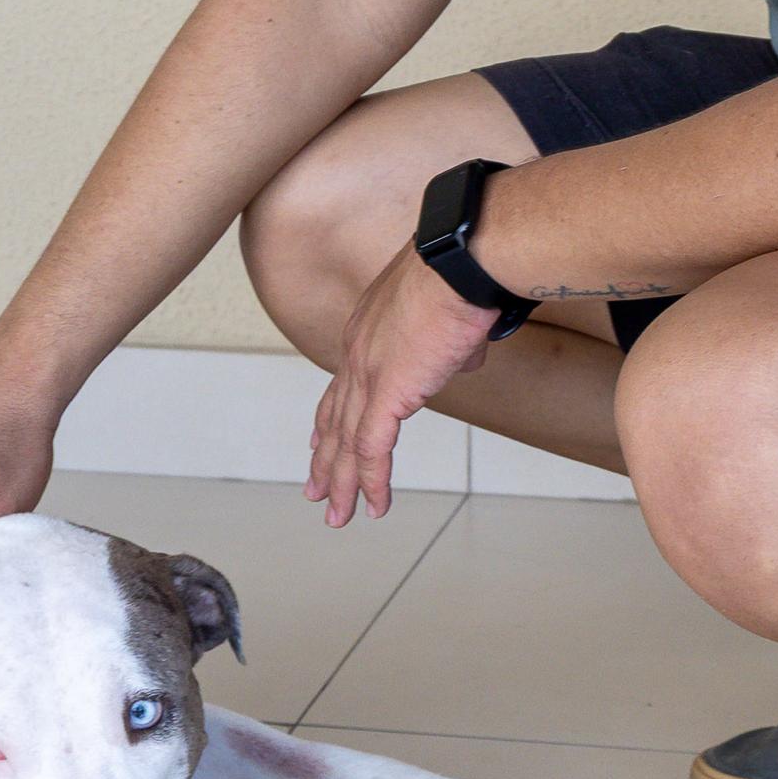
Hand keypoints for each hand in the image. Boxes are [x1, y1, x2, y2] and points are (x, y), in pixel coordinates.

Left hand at [306, 247, 501, 525]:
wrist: (461, 263)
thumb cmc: (463, 276)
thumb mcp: (451, 318)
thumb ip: (449, 345)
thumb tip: (462, 358)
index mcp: (366, 331)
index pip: (341, 385)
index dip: (329, 418)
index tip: (320, 441)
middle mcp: (357, 354)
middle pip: (333, 418)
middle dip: (324, 460)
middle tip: (315, 491)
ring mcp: (367, 374)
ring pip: (347, 443)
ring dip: (342, 483)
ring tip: (337, 515)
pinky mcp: (386, 393)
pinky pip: (372, 450)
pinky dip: (371, 482)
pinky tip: (373, 506)